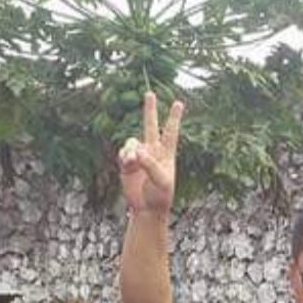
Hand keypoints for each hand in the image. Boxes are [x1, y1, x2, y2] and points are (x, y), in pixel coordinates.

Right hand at [118, 92, 182, 217]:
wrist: (147, 208)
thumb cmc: (160, 195)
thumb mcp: (161, 180)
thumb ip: (150, 164)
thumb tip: (137, 151)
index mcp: (166, 154)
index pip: (170, 132)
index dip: (174, 117)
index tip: (179, 103)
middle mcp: (152, 151)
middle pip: (150, 125)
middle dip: (150, 109)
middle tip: (150, 93)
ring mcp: (139, 156)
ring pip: (132, 142)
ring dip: (130, 150)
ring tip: (132, 162)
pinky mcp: (127, 163)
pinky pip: (123, 152)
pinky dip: (124, 157)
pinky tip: (127, 165)